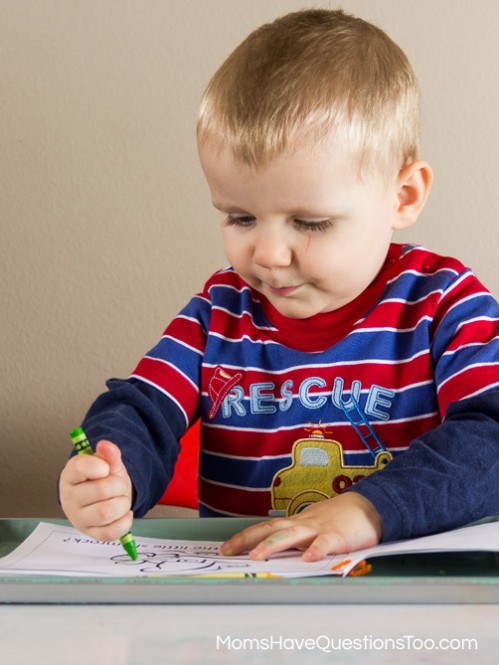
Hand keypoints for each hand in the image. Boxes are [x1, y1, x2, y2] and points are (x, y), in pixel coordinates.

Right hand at [59, 440, 133, 541]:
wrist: (105, 498)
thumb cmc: (103, 478)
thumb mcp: (107, 463)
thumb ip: (109, 454)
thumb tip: (105, 445)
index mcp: (70, 476)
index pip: (80, 467)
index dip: (100, 466)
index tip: (106, 468)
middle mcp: (69, 499)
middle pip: (102, 490)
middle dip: (119, 485)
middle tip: (118, 485)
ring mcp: (78, 519)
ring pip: (107, 513)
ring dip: (123, 504)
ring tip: (121, 499)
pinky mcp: (91, 534)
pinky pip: (111, 532)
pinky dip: (124, 522)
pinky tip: (124, 513)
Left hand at [221, 492, 382, 561]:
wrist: (368, 506)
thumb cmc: (339, 519)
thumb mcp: (313, 526)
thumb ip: (296, 538)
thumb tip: (274, 551)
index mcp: (296, 524)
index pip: (265, 528)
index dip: (244, 536)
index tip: (226, 546)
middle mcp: (302, 525)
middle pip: (270, 530)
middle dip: (247, 540)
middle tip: (228, 551)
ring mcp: (319, 529)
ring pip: (291, 536)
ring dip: (272, 545)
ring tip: (256, 556)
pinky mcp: (338, 536)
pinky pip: (325, 543)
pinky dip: (315, 550)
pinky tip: (307, 559)